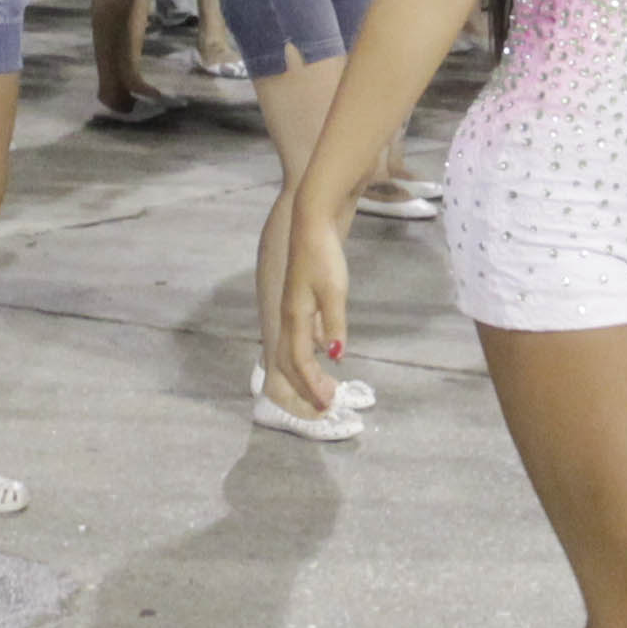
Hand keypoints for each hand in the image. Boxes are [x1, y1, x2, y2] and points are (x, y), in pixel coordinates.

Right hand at [267, 196, 353, 418]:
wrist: (311, 222)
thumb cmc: (322, 255)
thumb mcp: (334, 290)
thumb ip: (335, 323)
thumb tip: (336, 354)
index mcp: (295, 317)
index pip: (300, 361)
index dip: (311, 385)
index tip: (326, 404)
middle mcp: (290, 316)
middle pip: (291, 361)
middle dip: (305, 386)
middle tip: (324, 405)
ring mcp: (293, 307)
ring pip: (295, 349)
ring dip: (307, 372)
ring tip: (323, 386)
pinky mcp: (301, 298)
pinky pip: (303, 334)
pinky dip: (311, 350)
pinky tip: (326, 349)